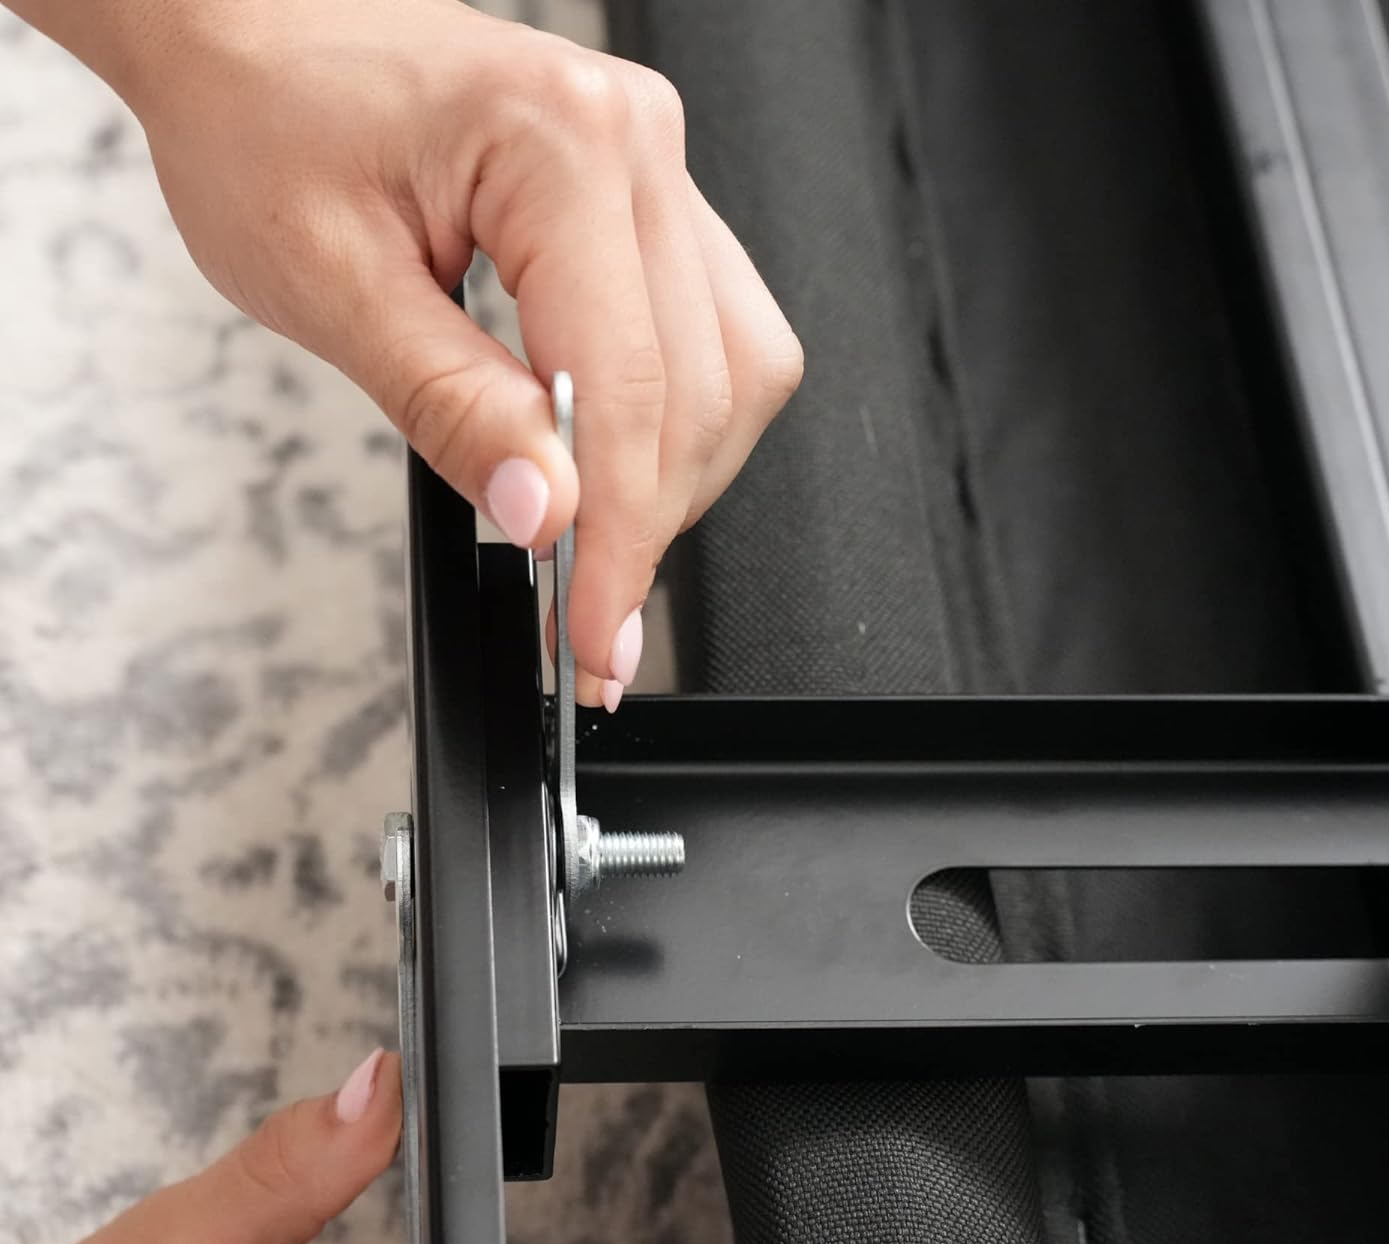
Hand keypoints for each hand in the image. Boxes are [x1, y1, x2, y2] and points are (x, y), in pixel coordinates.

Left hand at [34, 0, 803, 707]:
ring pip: (737, 369)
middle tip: (592, 618)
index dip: (621, 537)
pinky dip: (674, 422)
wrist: (248, 30)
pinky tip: (616, 463)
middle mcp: (635, 143)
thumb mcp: (332, 286)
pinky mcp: (650, 200)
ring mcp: (656, 168)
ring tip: (601, 546)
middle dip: (651, 524)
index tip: (596, 635)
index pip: (627, 388)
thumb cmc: (265, 119)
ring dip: (678, 479)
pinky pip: (716, 332)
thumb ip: (453, 408)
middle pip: (704, 391)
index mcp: (558, 143)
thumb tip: (548, 513)